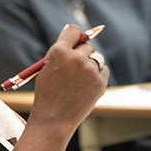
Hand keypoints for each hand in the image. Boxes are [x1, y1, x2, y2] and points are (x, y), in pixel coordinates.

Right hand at [29, 24, 108, 139]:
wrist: (54, 119)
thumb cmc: (47, 93)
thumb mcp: (47, 68)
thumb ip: (60, 50)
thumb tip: (73, 31)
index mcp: (59, 52)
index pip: (73, 30)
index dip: (74, 35)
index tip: (74, 40)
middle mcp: (76, 58)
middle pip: (87, 45)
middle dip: (81, 53)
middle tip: (74, 67)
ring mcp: (90, 70)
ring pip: (97, 57)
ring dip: (90, 64)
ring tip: (79, 79)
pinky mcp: (100, 82)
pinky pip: (103, 70)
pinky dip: (97, 75)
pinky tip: (85, 86)